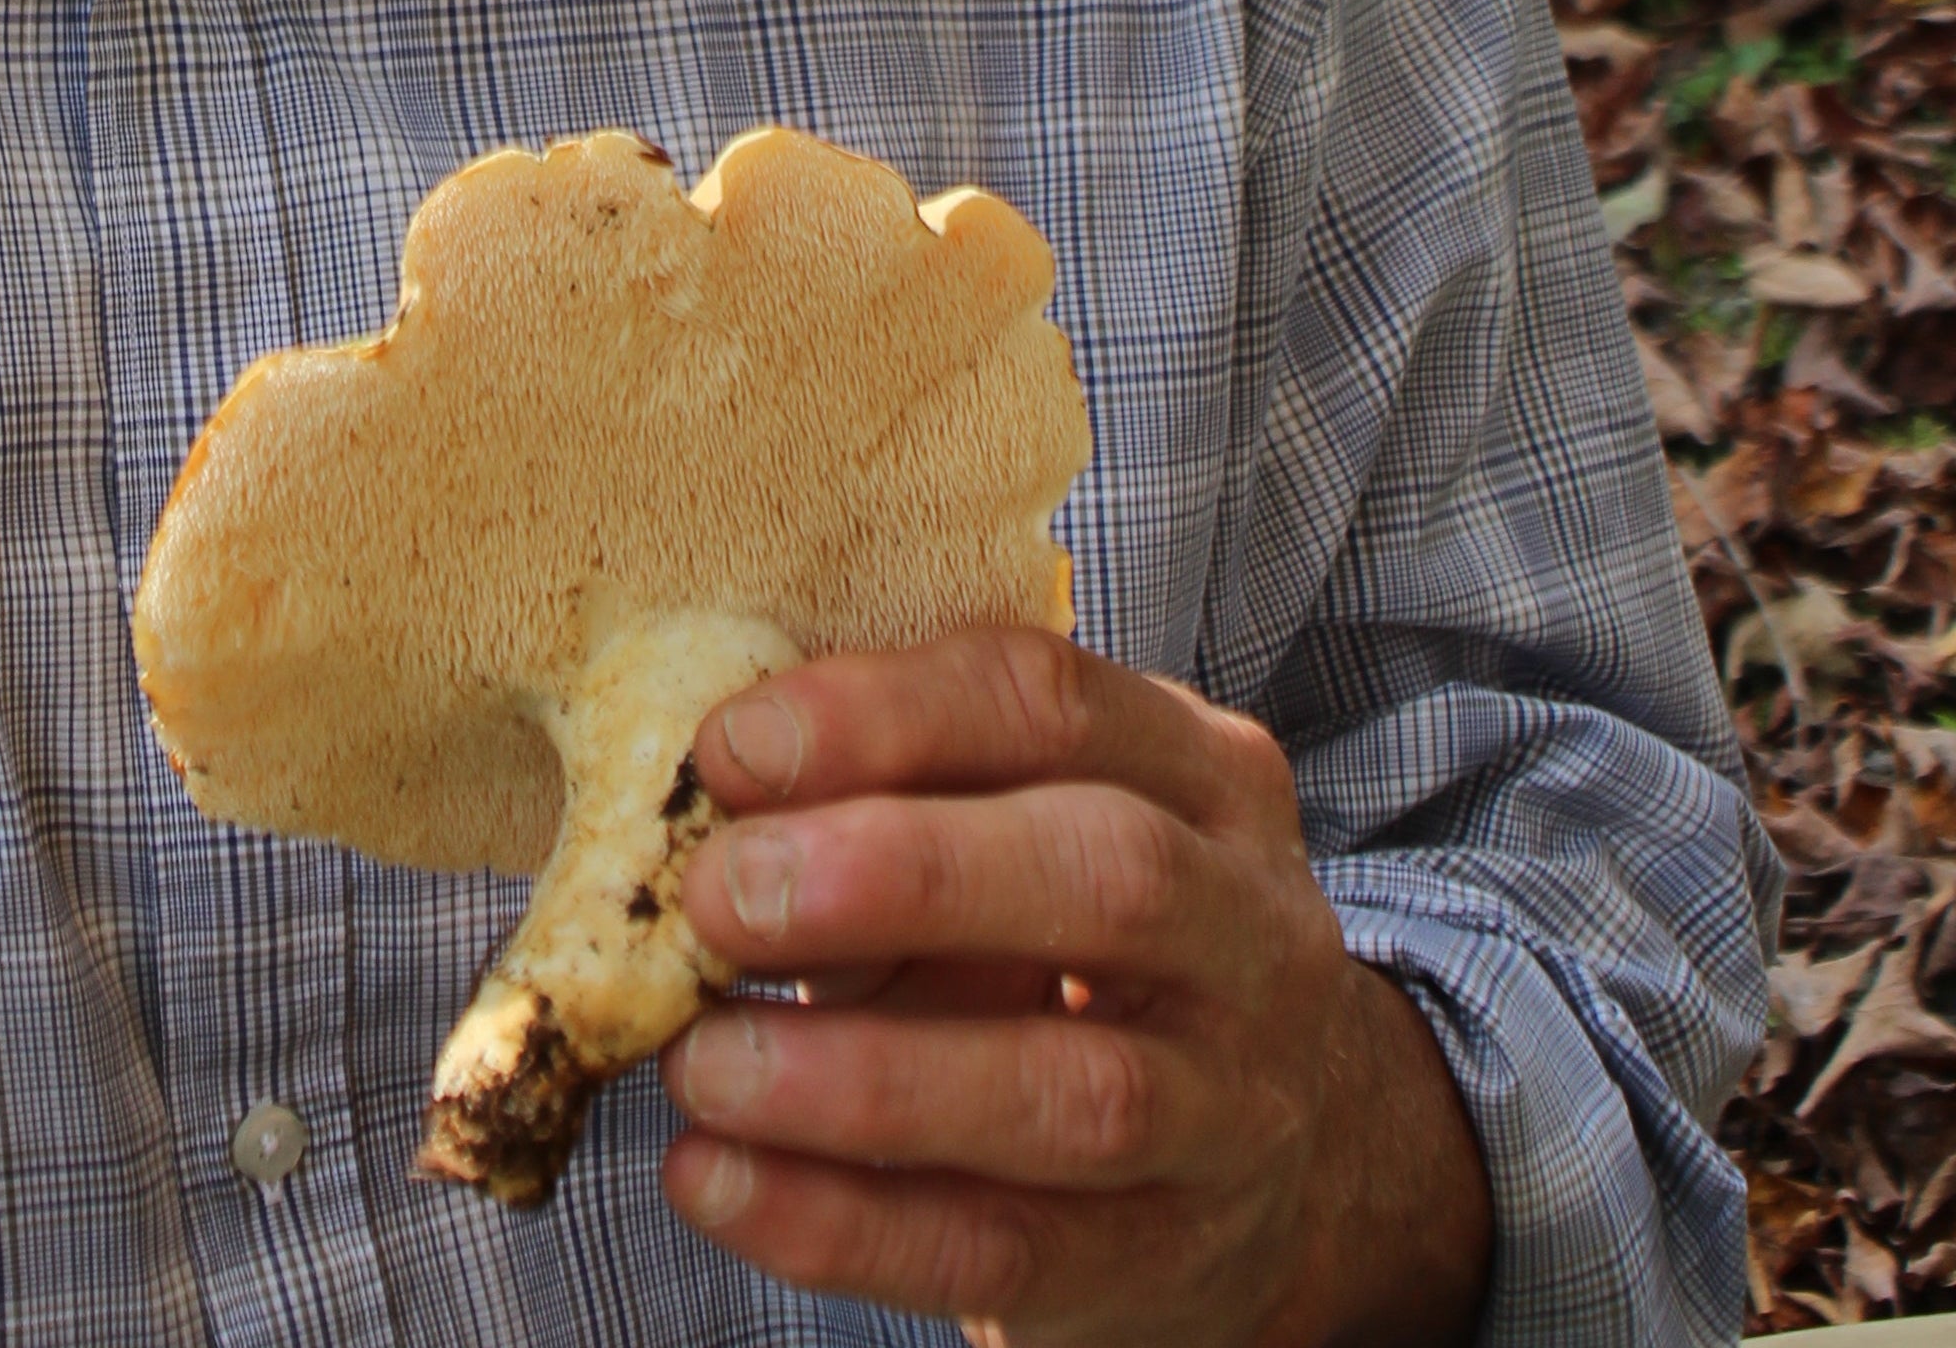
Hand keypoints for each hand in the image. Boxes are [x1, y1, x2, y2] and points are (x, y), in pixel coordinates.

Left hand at [656, 628, 1489, 1347]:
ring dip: (859, 1078)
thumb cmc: (1073, 938)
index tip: (726, 748)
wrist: (1274, 1154)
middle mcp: (1248, 929)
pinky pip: (1007, 1251)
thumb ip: (893, 799)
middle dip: (898, 877)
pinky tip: (716, 1182)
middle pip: (1106, 878)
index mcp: (1199, 773)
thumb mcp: (1018, 829)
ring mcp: (1232, 1109)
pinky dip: (842, 1223)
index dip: (883, 716)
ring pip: (1070, 1093)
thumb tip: (693, 806)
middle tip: (718, 897)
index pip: (1053, 704)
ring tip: (700, 1062)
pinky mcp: (1170, 1263)